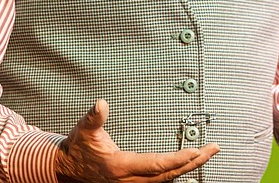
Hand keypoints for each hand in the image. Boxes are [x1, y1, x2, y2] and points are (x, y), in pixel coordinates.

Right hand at [55, 99, 218, 182]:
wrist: (65, 168)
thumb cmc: (76, 148)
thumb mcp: (83, 130)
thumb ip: (94, 117)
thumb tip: (101, 103)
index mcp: (120, 166)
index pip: (156, 165)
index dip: (177, 159)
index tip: (196, 151)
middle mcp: (129, 179)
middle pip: (168, 174)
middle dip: (193, 162)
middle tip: (213, 149)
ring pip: (166, 179)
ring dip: (188, 167)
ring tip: (206, 153)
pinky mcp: (132, 182)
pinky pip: (159, 180)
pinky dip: (176, 171)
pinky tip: (187, 163)